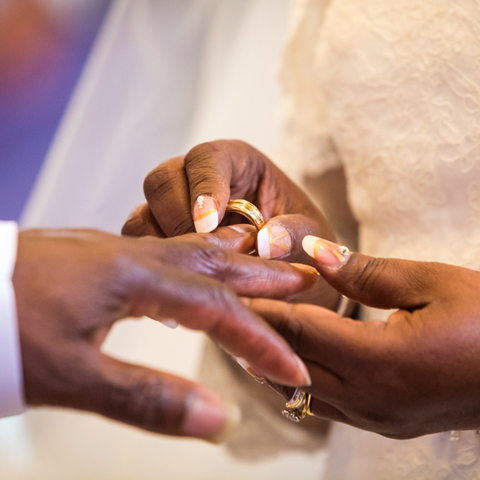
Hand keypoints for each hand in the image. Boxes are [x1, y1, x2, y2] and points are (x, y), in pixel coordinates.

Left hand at [13, 227, 315, 440]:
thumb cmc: (0, 329)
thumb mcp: (70, 376)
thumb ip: (146, 397)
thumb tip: (216, 419)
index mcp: (133, 278)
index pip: (216, 311)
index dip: (260, 342)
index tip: (293, 369)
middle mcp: (130, 257)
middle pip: (214, 264)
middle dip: (262, 277)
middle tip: (303, 279)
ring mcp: (112, 251)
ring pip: (188, 251)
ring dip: (232, 261)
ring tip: (262, 262)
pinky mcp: (96, 256)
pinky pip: (162, 252)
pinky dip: (194, 260)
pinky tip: (192, 268)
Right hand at [122, 140, 339, 307]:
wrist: (287, 276)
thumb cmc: (300, 245)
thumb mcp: (309, 238)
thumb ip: (293, 235)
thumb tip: (266, 242)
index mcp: (236, 163)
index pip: (207, 158)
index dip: (203, 187)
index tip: (209, 225)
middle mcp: (198, 181)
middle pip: (163, 180)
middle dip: (177, 219)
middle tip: (201, 253)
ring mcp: (174, 210)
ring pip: (143, 215)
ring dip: (163, 246)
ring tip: (194, 274)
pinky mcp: (161, 239)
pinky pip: (140, 247)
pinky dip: (154, 267)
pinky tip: (178, 292)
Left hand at [245, 236, 479, 438]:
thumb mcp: (432, 283)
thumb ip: (365, 271)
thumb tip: (315, 253)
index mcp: (382, 362)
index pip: (299, 332)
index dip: (260, 310)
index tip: (230, 291)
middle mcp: (371, 401)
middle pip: (288, 366)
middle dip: (253, 336)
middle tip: (224, 308)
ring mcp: (376, 420)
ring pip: (299, 394)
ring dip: (271, 360)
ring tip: (246, 329)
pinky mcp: (384, 424)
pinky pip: (323, 405)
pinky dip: (296, 379)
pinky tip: (288, 358)